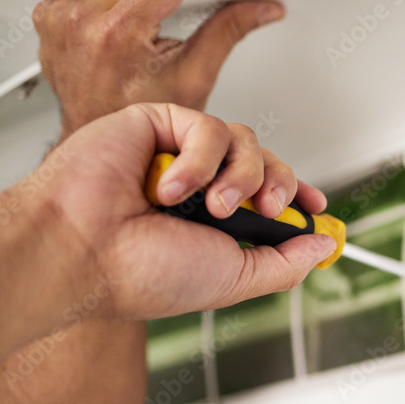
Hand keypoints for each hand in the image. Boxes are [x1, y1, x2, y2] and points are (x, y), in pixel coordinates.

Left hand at [33, 0, 283, 135]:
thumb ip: (228, 32)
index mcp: (115, 35)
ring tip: (160, 27)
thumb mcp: (194, 78)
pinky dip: (122, 2)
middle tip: (197, 11)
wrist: (98, 138)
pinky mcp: (51, 13)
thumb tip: (259, 8)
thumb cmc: (138, 122)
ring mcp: (60, 15)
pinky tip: (131, 28)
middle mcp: (80, 19)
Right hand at [54, 103, 333, 319]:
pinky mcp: (154, 124)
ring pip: (243, 140)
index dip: (296, 194)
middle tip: (266, 208)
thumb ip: (282, 264)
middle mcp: (199, 186)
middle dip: (278, 184)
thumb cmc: (139, 272)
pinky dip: (200, 160)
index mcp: (213, 222)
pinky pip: (207, 126)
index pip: (267, 194)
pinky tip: (169, 188)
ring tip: (213, 206)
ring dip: (240, 176)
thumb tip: (321, 245)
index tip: (315, 206)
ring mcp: (177, 154)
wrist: (83, 252)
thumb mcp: (233, 279)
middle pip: (265, 161)